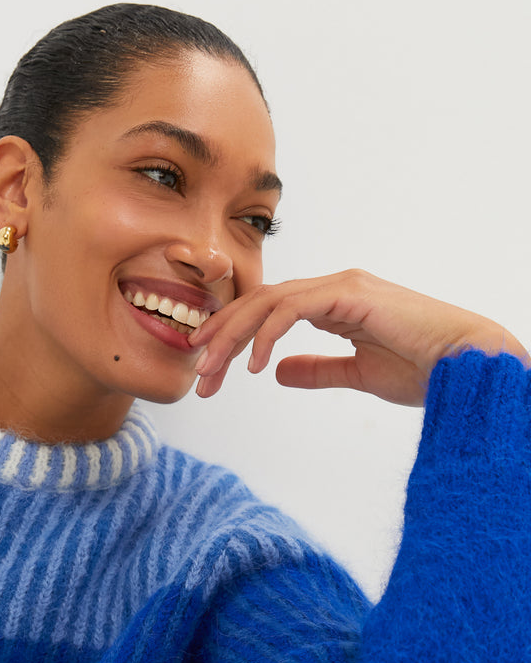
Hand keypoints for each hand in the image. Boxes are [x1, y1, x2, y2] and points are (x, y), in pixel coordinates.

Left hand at [189, 269, 529, 404]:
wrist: (465, 365)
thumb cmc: (423, 369)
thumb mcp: (357, 374)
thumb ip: (318, 370)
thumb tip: (278, 373)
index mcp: (332, 303)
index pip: (267, 312)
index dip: (231, 336)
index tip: (206, 366)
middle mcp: (332, 289)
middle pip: (258, 304)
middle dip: (221, 337)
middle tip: (197, 374)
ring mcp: (341, 287)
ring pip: (268, 302)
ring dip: (233, 337)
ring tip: (212, 370)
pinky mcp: (350, 295)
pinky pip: (293, 309)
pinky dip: (268, 335)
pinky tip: (255, 365)